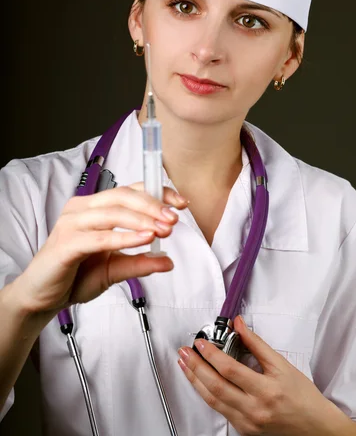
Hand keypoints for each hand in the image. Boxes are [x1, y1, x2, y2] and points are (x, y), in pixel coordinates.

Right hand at [12, 183, 187, 315]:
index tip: (181, 204)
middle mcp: (82, 209)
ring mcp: (71, 224)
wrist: (43, 297)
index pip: (130, 190)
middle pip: (123, 196)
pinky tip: (144, 239)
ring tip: (163, 229)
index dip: (158, 193)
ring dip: (142, 220)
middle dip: (153, 206)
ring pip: (113, 213)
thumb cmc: (75, 276)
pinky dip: (124, 237)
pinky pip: (100, 237)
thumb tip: (168, 261)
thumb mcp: (114, 270)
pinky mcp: (66, 244)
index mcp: (94, 207)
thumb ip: (140, 263)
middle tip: (174, 219)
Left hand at [177, 315, 348, 434]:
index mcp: (266, 390)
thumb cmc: (303, 396)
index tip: (201, 343)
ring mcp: (247, 422)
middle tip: (185, 352)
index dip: (211, 354)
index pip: (230, 369)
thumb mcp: (282, 365)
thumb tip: (239, 325)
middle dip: (196, 367)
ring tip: (185, 365)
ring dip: (195, 381)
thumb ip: (257, 344)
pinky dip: (206, 395)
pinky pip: (220, 411)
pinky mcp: (244, 430)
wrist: (315, 428)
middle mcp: (255, 409)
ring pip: (213, 401)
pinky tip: (200, 383)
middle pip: (216, 386)